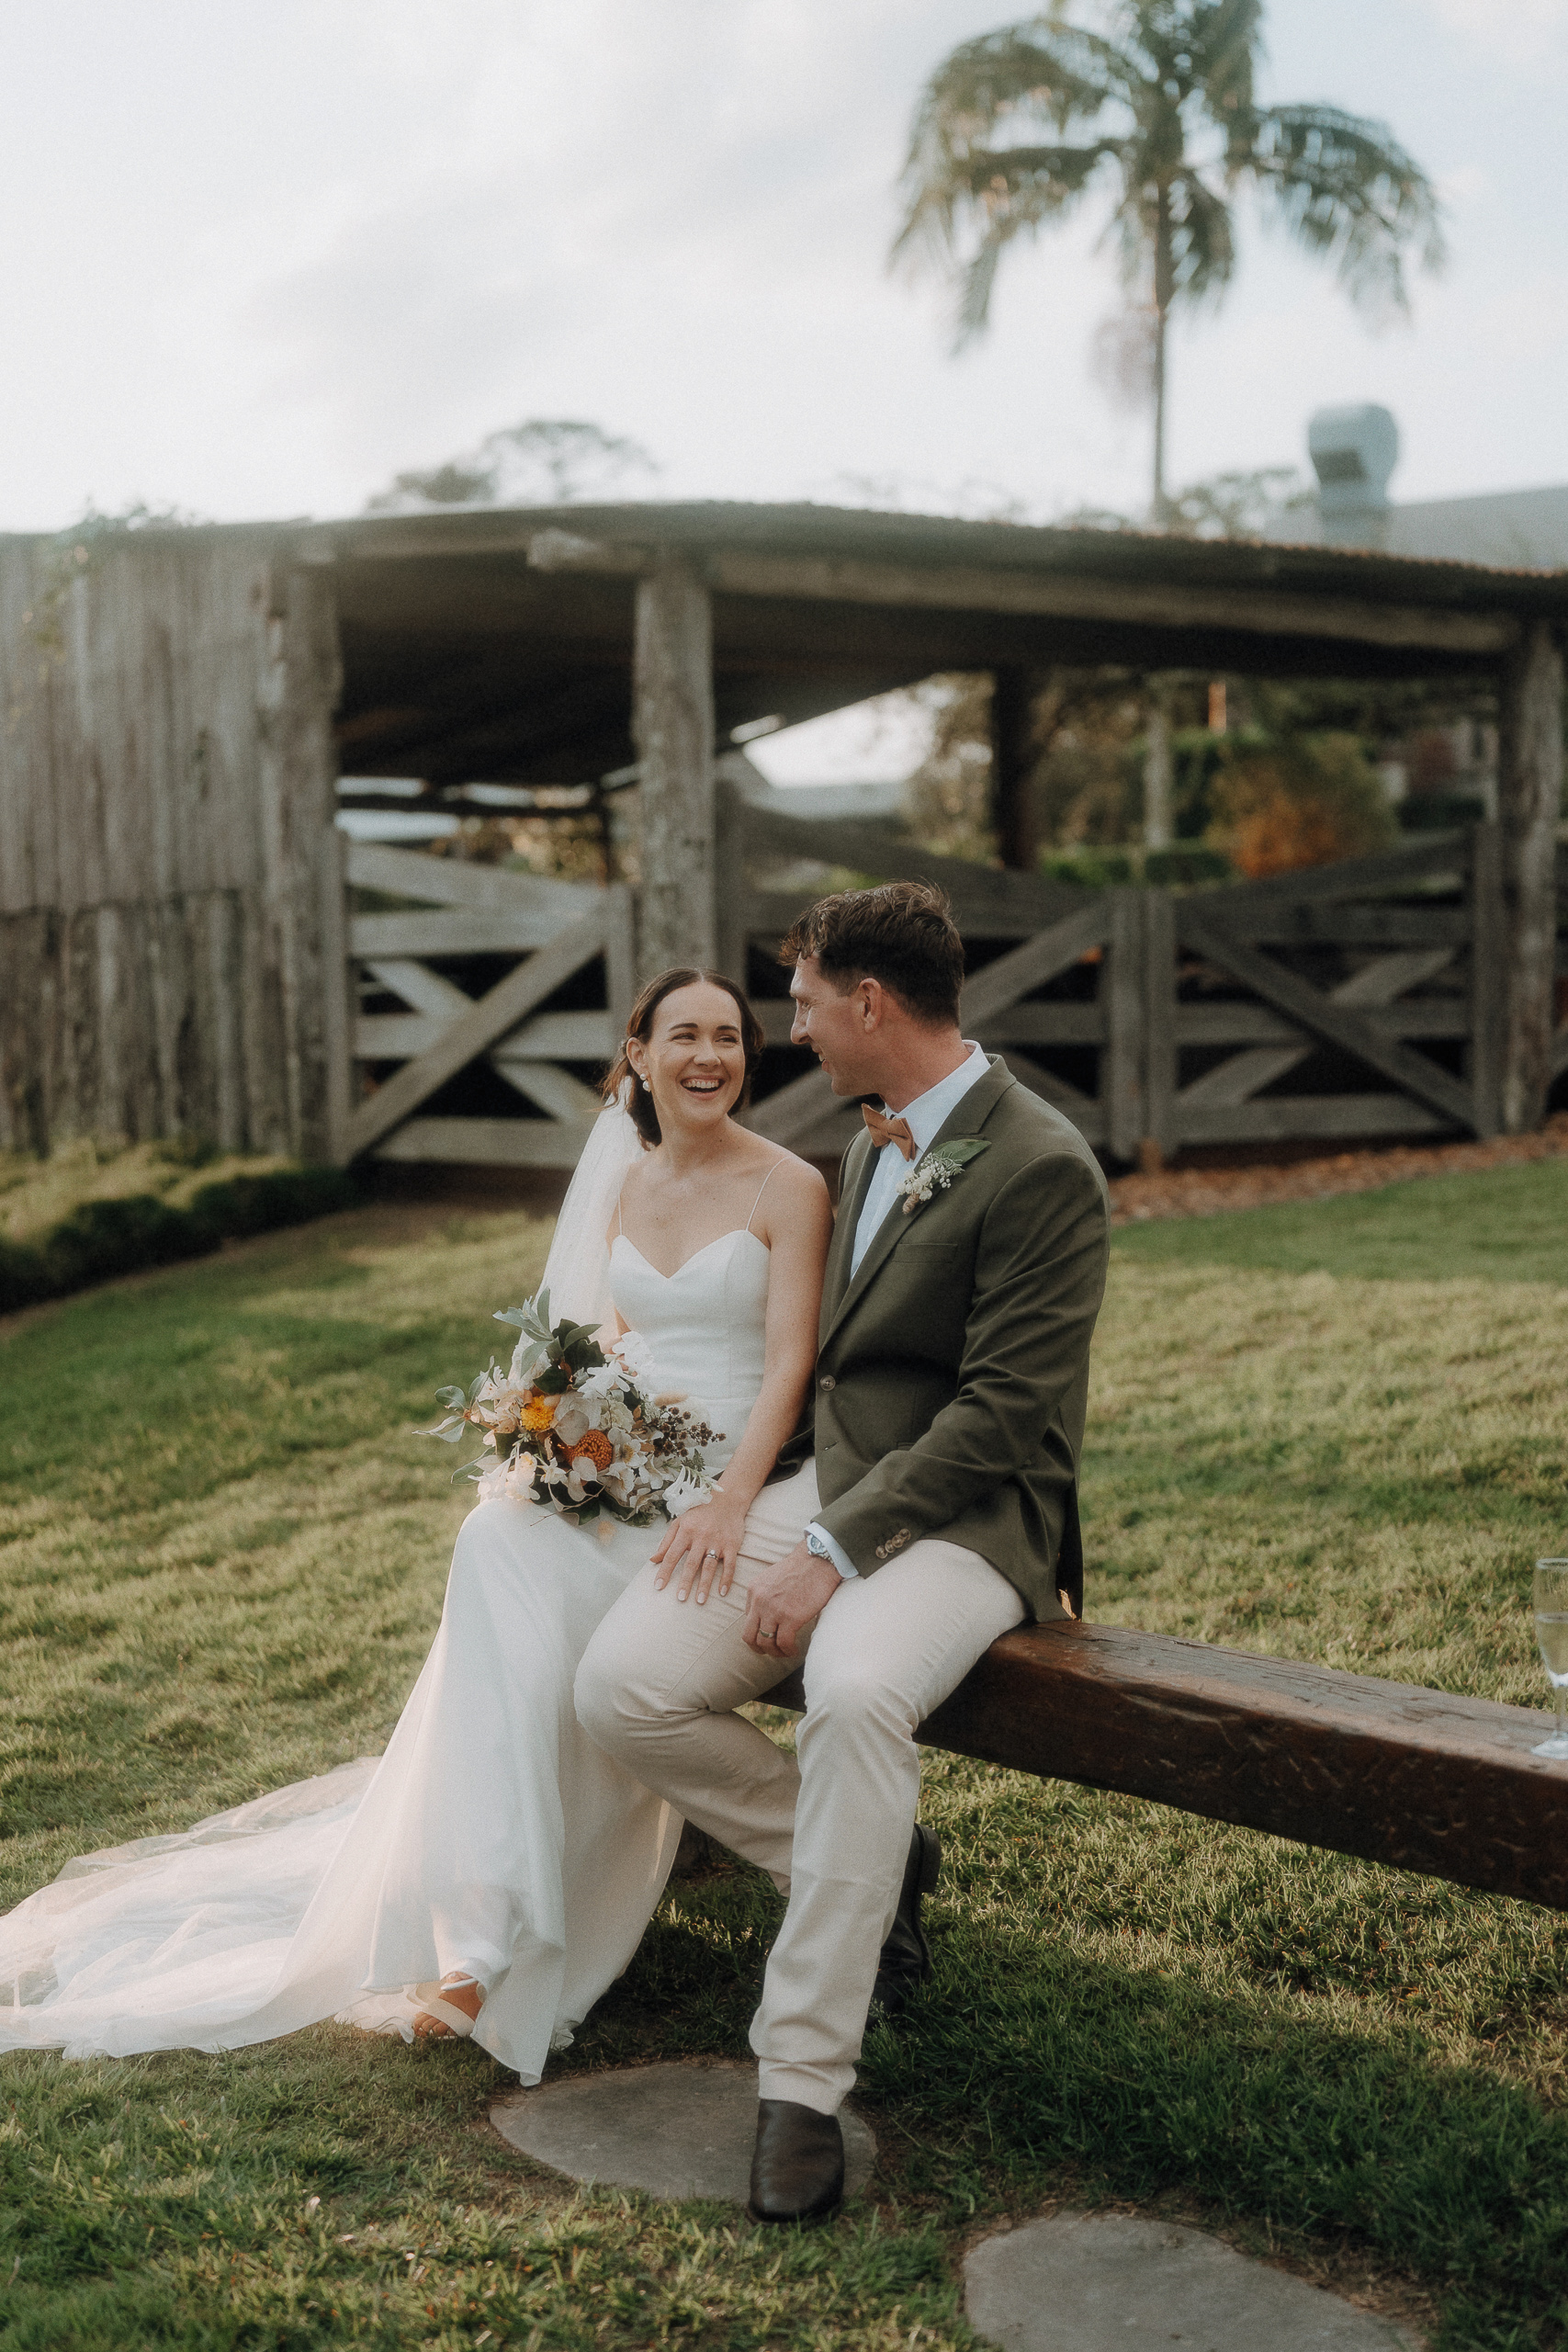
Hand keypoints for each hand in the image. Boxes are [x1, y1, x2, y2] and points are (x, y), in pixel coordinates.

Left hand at [652, 1491, 748, 1602]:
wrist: (727, 1500)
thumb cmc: (700, 1513)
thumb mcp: (680, 1523)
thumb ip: (666, 1542)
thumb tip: (653, 1560)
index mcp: (686, 1531)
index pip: (672, 1555)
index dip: (664, 1571)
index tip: (658, 1587)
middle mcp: (701, 1537)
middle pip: (691, 1563)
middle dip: (685, 1582)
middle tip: (680, 1599)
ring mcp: (717, 1541)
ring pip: (710, 1566)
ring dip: (705, 1584)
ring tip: (700, 1600)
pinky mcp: (732, 1545)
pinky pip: (730, 1564)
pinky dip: (727, 1579)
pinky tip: (723, 1592)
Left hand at [742, 1542, 841, 1658]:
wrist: (818, 1560)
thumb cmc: (801, 1567)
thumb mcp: (773, 1578)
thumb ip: (766, 1594)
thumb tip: (769, 1615)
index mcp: (754, 1590)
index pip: (748, 1619)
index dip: (758, 1630)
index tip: (769, 1635)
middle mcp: (759, 1601)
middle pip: (749, 1635)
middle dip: (758, 1648)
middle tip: (769, 1651)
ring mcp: (774, 1610)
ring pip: (765, 1643)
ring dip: (775, 1652)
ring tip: (785, 1652)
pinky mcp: (791, 1618)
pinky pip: (784, 1643)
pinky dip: (788, 1651)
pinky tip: (794, 1650)